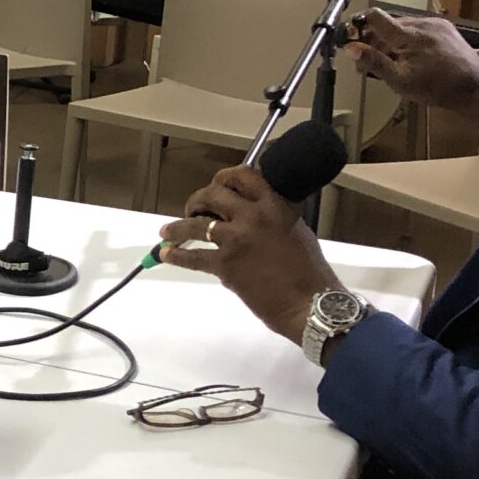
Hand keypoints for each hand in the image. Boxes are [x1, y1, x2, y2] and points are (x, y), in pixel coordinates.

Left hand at [153, 166, 341, 344]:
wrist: (310, 303)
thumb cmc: (309, 271)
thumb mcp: (295, 229)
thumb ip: (271, 216)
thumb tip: (248, 213)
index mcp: (275, 204)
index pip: (244, 175)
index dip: (224, 178)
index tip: (217, 185)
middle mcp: (254, 215)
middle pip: (213, 194)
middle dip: (198, 200)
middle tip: (193, 209)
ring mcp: (237, 239)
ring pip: (196, 225)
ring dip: (178, 227)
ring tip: (167, 231)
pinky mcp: (226, 264)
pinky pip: (193, 257)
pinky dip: (176, 256)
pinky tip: (167, 254)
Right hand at [344, 8, 478, 132]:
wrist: (474, 89)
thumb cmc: (438, 89)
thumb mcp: (400, 81)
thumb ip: (374, 62)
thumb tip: (351, 49)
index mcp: (409, 36)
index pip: (375, 16)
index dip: (359, 25)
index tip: (352, 37)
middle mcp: (423, 24)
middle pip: (388, 24)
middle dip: (376, 40)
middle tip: (372, 61)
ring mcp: (436, 24)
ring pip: (403, 26)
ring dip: (393, 40)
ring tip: (395, 62)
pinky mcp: (445, 27)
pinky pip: (419, 28)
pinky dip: (410, 40)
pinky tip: (412, 57)